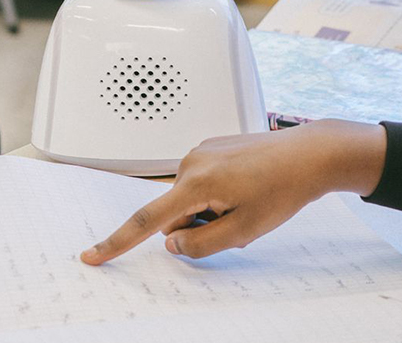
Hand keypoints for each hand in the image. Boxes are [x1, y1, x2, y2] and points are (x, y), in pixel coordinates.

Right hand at [80, 119, 386, 264]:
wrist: (309, 154)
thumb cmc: (283, 188)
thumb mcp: (243, 231)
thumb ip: (200, 244)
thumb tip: (172, 243)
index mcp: (195, 183)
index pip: (147, 221)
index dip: (117, 243)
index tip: (92, 255)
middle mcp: (191, 162)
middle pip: (175, 213)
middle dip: (198, 225)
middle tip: (240, 218)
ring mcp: (201, 151)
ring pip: (190, 199)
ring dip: (210, 209)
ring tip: (248, 200)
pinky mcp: (212, 146)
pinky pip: (202, 181)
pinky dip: (217, 193)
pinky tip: (247, 186)